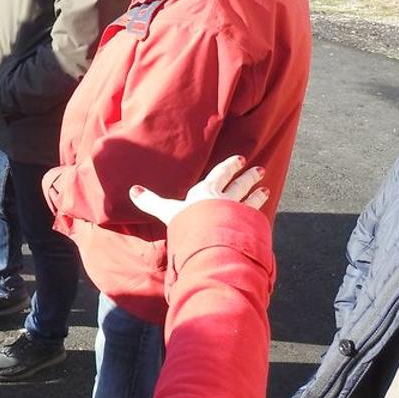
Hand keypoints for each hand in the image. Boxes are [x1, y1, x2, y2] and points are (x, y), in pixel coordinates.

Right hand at [128, 156, 268, 226]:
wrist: (210, 238)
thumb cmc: (190, 222)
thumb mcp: (167, 211)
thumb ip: (152, 202)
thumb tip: (133, 191)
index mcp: (207, 192)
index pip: (220, 174)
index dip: (230, 166)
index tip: (240, 159)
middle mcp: (225, 200)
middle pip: (239, 186)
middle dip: (248, 177)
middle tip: (260, 170)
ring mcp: (238, 214)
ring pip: (250, 202)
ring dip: (257, 196)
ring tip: (266, 191)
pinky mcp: (246, 229)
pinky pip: (254, 221)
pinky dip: (258, 219)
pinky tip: (263, 219)